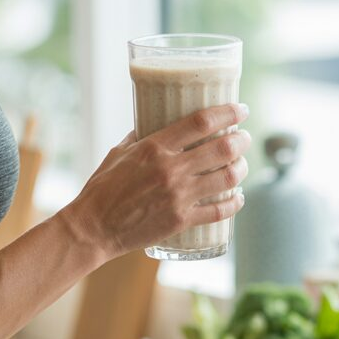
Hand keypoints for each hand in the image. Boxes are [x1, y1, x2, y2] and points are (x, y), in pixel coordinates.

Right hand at [63, 103, 251, 256]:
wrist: (93, 228)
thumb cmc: (103, 188)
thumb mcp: (119, 152)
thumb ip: (141, 137)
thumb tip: (159, 123)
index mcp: (155, 146)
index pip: (201, 122)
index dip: (228, 113)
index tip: (241, 110)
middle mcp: (171, 169)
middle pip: (222, 148)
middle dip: (241, 140)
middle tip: (244, 138)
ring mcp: (178, 196)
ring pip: (228, 178)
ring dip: (242, 169)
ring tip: (242, 164)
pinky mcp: (181, 220)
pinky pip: (220, 211)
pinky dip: (235, 203)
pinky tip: (238, 198)